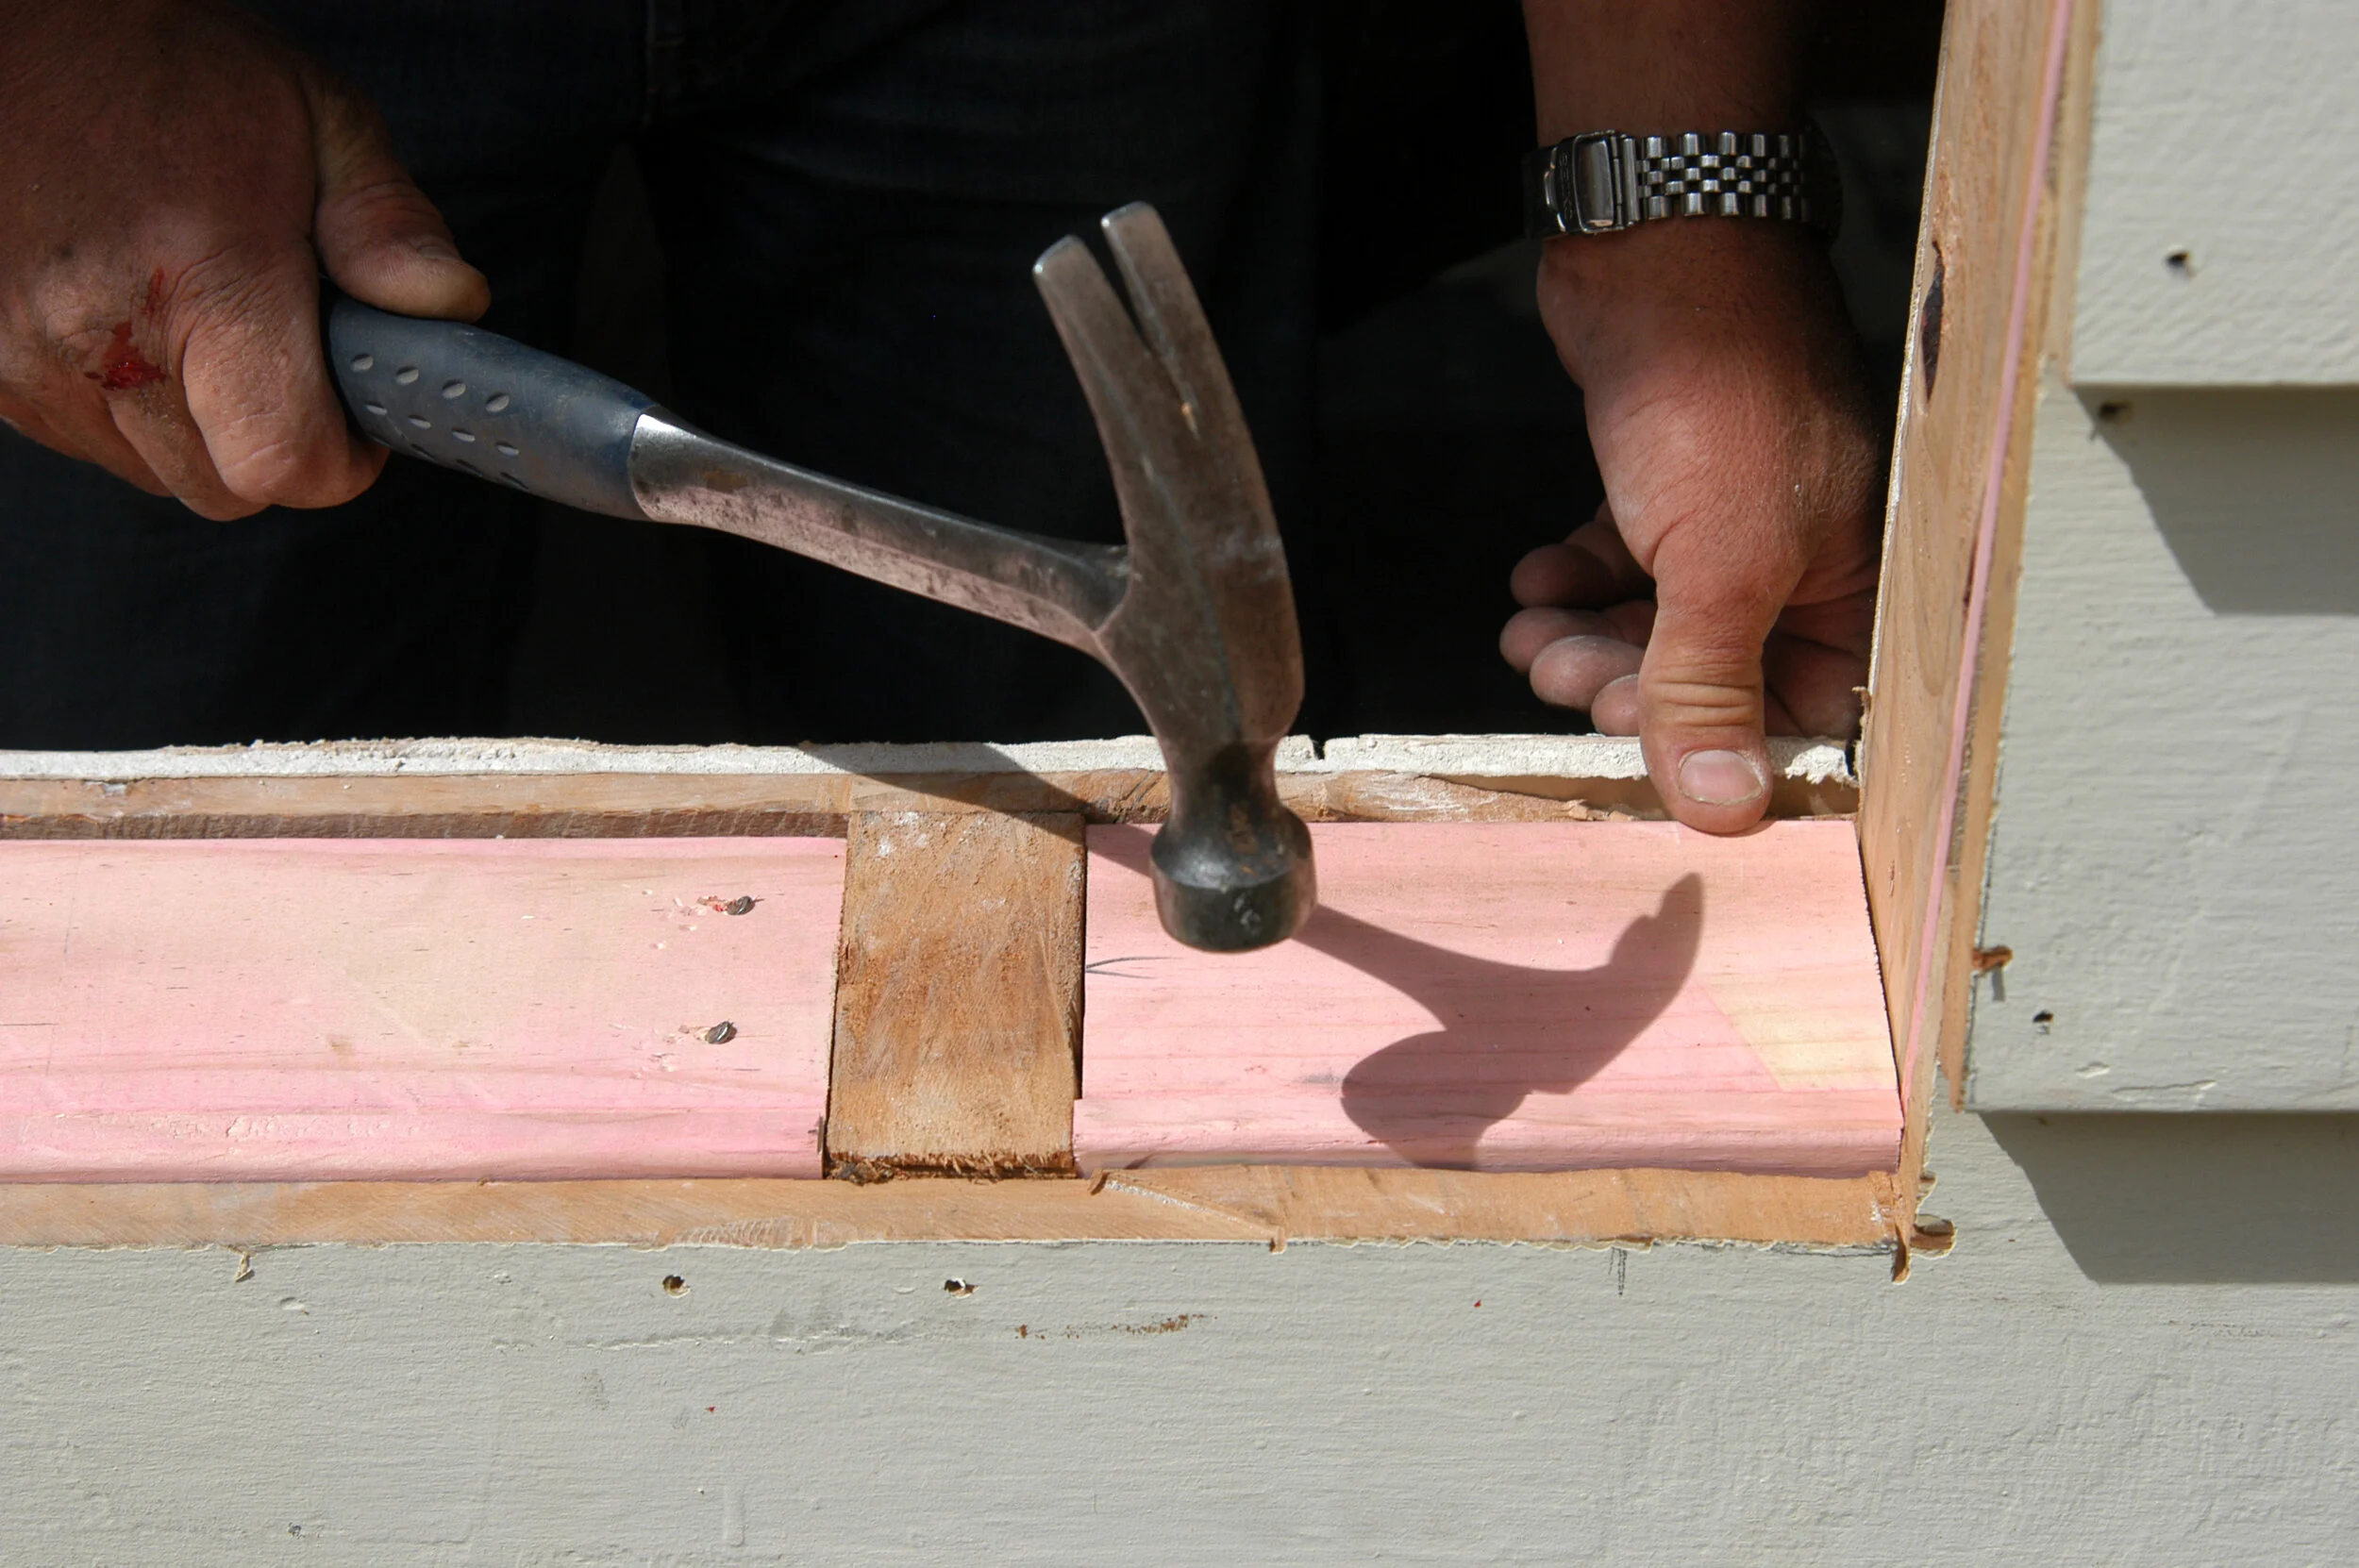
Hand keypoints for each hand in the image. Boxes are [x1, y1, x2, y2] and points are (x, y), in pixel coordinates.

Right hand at [0, 0, 487, 518]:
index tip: (353, 415)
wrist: (21, 29)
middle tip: (277, 347)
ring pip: (155, 470)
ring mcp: (25, 358)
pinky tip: (130, 314)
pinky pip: (84, 439)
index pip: (284, 463)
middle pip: (227, 486)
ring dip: (193, 423)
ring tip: (193, 311)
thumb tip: (449, 304)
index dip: (340, 459)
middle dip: (273, 437)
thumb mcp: (317, 119)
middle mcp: (102, 334)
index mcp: (203, 278)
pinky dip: (122, 402)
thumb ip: (390, 225)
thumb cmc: (171, 68)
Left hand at [1500, 220, 1883, 832]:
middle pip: (1718, 677)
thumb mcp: (1723, 566)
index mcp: (1861, 584)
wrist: (1659, 251)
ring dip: (1587, 641)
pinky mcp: (1670, 486)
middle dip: (1631, 687)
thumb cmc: (1723, 394)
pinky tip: (1538, 577)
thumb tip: (1727, 810)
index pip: (1807, 712)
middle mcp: (1807, 559)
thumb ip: (1712, 690)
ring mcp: (1737, 520)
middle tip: (1568, 677)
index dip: (1722, 743)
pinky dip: (1575, 580)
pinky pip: (1622, 568)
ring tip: (1534, 631)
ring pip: (1658, 625)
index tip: (1647, 748)